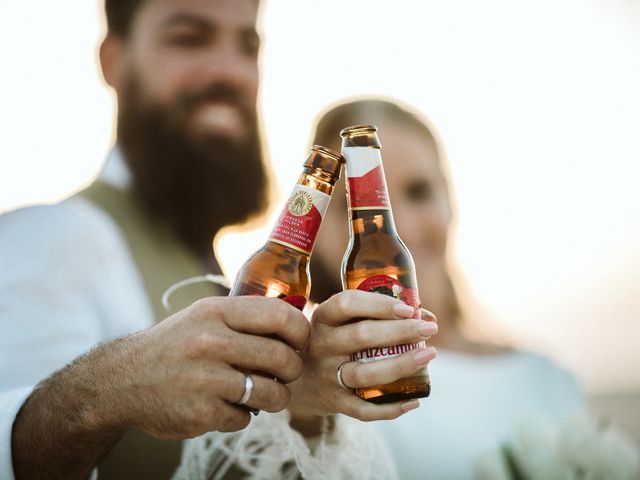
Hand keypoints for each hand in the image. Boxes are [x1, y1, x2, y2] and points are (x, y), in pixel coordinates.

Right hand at [97, 296, 309, 438]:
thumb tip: (297, 317)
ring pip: (272, 393)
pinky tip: (226, 405)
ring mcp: (206, 380)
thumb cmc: (175, 345)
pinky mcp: (201, 413)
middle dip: (293, 369)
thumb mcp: (204, 316)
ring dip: (276, 397)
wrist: (120, 381)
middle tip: (286, 373)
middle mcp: (211, 342)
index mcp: (216, 313)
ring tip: (265, 393)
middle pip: (283, 358)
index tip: (299, 342)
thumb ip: (245, 316)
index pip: (281, 316)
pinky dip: (242, 416)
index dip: (301, 332)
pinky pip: (245, 418)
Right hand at [287, 290, 436, 422]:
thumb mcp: (343, 321)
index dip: (379, 305)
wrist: (301, 381)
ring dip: (401, 364)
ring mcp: (326, 375)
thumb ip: (378, 314)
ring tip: (429, 355)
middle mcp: (321, 345)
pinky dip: (390, 408)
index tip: (408, 309)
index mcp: (323, 318)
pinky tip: (413, 400)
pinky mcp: (334, 402)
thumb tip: (428, 317)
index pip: (347, 304)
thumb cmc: (335, 341)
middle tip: (429, 329)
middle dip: (400, 331)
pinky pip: (364, 410)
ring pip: (366, 373)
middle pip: (361, 336)